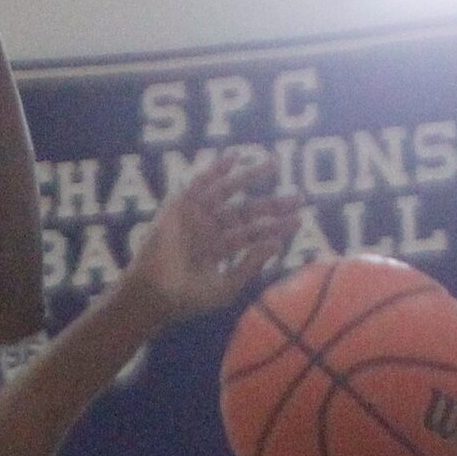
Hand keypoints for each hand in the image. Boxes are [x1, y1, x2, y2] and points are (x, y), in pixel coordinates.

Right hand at [127, 154, 300, 323]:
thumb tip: (276, 243)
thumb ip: (250, 265)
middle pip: (246, 211)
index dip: (276, 226)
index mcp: (221, 247)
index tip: (300, 219)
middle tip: (298, 197)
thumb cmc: (188, 298)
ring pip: (227, 192)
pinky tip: (234, 157)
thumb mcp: (227, 287)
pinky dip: (216, 169)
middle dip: (271, 204)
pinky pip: (200, 183)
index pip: (254, 233)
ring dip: (249, 177)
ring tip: (273, 164)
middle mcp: (211, 228)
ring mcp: (196, 215)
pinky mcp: (180, 205)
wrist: (156, 294)